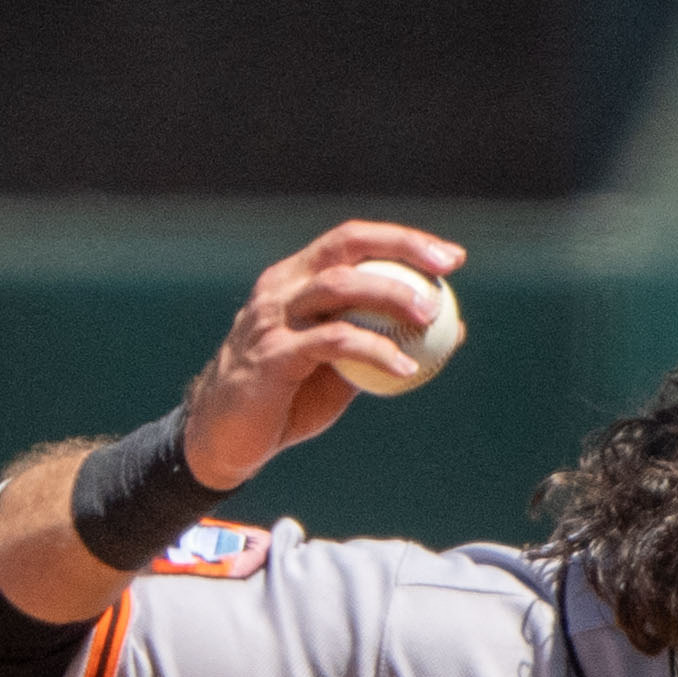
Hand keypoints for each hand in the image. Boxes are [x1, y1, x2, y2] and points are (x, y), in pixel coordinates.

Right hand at [176, 221, 466, 491]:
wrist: (226, 436)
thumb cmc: (289, 397)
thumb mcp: (343, 366)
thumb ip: (384, 340)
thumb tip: (451, 328)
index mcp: (295, 280)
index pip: (350, 242)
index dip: (401, 240)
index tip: (450, 257)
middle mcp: (281, 289)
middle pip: (344, 248)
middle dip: (400, 247)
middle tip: (445, 268)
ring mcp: (273, 319)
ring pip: (337, 287)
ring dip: (390, 294)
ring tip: (430, 315)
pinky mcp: (273, 355)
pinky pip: (334, 343)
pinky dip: (376, 350)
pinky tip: (408, 368)